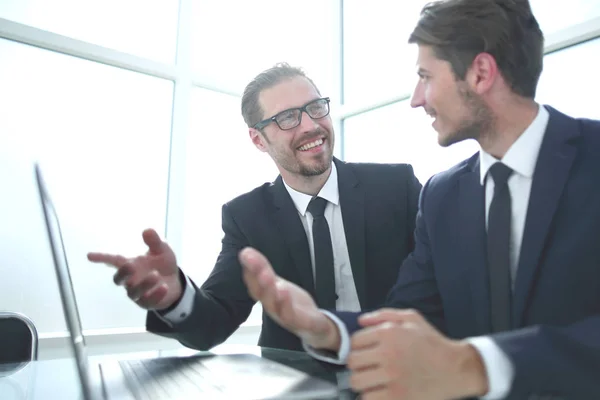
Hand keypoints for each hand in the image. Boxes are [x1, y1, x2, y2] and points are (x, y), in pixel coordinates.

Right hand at [87, 229, 181, 310]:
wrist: (175, 282)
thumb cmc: (162, 264)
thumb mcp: (162, 250)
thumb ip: (154, 242)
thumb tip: (147, 230)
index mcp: (130, 264)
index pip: (113, 261)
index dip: (102, 258)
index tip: (89, 256)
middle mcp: (130, 279)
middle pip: (118, 279)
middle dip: (122, 272)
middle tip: (131, 265)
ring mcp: (137, 292)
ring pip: (133, 292)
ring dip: (144, 284)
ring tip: (156, 275)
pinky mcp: (147, 303)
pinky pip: (148, 301)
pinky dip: (156, 294)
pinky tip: (164, 287)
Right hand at [238, 247, 340, 350]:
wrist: (313, 327)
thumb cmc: (291, 305)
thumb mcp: (277, 284)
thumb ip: (263, 270)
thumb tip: (245, 252)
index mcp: (266, 298)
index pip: (254, 284)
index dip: (249, 269)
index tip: (245, 254)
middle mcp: (272, 308)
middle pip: (262, 294)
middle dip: (257, 277)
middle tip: (253, 260)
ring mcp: (286, 317)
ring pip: (274, 306)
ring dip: (269, 291)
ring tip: (267, 276)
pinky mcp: (302, 323)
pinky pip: (293, 316)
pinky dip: (287, 305)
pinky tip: (284, 291)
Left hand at [347, 309, 487, 399]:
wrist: (457, 369)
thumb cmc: (433, 344)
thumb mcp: (412, 319)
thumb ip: (384, 315)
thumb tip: (360, 320)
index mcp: (389, 333)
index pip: (355, 341)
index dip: (359, 347)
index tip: (367, 352)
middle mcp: (388, 354)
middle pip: (352, 362)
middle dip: (358, 364)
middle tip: (368, 367)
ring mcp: (392, 377)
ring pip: (356, 381)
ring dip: (362, 382)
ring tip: (372, 380)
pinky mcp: (397, 397)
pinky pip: (368, 398)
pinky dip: (371, 396)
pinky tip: (381, 391)